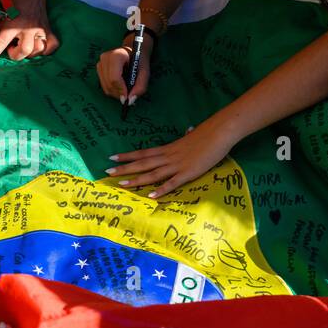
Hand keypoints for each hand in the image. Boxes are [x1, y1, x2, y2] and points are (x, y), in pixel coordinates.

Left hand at [0, 0, 58, 68]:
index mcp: (12, 22)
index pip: (0, 43)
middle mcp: (27, 27)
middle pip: (24, 51)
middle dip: (16, 54)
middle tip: (11, 48)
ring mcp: (40, 28)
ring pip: (38, 50)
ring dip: (30, 52)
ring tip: (24, 45)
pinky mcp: (49, 27)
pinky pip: (52, 45)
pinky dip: (46, 48)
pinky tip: (39, 45)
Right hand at [96, 31, 153, 103]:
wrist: (133, 49)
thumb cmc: (140, 60)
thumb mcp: (145, 72)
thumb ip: (140, 86)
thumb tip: (130, 101)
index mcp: (116, 55)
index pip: (114, 78)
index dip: (121, 90)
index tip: (128, 97)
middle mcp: (105, 58)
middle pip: (109, 83)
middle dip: (119, 93)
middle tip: (128, 97)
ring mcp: (100, 63)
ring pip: (105, 86)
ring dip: (116, 93)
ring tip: (126, 90)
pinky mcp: (99, 68)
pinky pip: (104, 85)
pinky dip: (112, 90)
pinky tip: (120, 86)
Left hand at [106, 119, 234, 198]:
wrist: (219, 133)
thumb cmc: (207, 134)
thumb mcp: (191, 136)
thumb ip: (186, 138)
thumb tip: (187, 130)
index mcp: (168, 148)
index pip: (143, 152)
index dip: (127, 156)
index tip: (112, 157)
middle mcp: (168, 157)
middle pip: (143, 163)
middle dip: (125, 168)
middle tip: (108, 171)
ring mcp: (177, 165)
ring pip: (153, 174)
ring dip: (137, 180)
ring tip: (122, 184)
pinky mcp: (188, 173)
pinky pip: (172, 183)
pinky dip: (161, 190)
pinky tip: (151, 196)